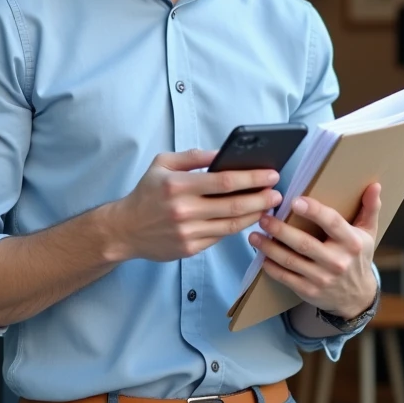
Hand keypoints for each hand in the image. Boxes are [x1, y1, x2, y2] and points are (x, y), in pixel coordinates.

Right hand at [105, 149, 283, 262]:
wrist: (125, 229)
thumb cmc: (146, 192)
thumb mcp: (163, 164)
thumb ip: (193, 156)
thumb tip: (223, 153)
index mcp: (178, 185)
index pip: (224, 181)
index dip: (252, 178)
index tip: (271, 174)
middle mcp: (184, 210)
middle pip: (234, 205)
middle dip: (261, 198)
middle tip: (278, 192)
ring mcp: (188, 232)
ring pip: (232, 224)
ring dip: (255, 214)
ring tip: (269, 205)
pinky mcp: (190, 249)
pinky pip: (221, 236)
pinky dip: (237, 227)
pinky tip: (248, 218)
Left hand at [248, 182, 380, 317]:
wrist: (357, 297)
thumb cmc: (358, 257)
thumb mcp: (368, 233)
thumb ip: (369, 208)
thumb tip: (374, 185)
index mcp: (351, 242)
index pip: (331, 223)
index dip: (313, 211)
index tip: (294, 201)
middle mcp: (337, 261)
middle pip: (304, 243)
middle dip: (280, 230)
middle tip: (263, 217)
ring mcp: (322, 278)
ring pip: (290, 261)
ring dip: (269, 247)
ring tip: (254, 235)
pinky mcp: (309, 291)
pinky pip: (286, 278)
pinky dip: (271, 267)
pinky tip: (261, 255)